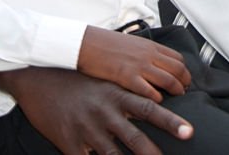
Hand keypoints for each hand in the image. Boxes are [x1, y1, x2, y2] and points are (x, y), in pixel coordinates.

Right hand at [0, 66, 192, 154]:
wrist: (39, 80)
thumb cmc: (77, 82)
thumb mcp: (105, 83)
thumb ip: (128, 95)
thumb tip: (156, 101)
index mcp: (116, 95)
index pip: (150, 109)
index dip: (171, 121)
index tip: (189, 131)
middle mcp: (104, 112)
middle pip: (134, 138)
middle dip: (154, 153)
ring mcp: (86, 129)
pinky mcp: (68, 142)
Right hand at [77, 26, 191, 101]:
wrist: (86, 44)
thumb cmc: (105, 44)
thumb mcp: (131, 44)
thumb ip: (144, 52)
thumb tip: (153, 62)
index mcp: (149, 46)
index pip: (177, 58)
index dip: (184, 70)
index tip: (184, 79)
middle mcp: (148, 54)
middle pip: (178, 69)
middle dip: (185, 82)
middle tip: (185, 91)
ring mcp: (139, 65)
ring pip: (168, 80)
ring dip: (176, 90)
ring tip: (176, 97)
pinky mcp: (127, 77)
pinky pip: (149, 90)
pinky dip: (157, 97)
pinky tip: (157, 102)